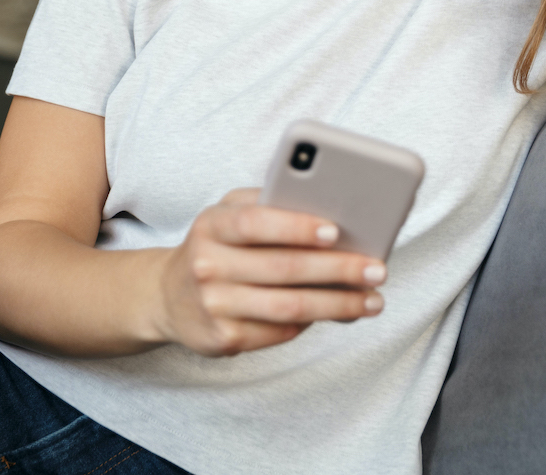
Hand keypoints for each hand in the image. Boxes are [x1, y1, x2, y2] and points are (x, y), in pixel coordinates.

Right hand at [152, 188, 386, 356]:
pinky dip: (314, 322)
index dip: (296, 226)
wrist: (168, 296)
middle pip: (283, 268)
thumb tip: (333, 220)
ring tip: (373, 301)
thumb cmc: (216, 246)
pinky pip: (280, 332)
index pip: (255, 222)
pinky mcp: (223, 339)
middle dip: (337, 269)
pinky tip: (340, 313)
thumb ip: (269, 206)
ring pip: (289, 307)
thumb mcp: (229, 214)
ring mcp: (213, 305)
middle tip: (377, 269)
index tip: (336, 231)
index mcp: (211, 225)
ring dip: (338, 305)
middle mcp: (207, 265)